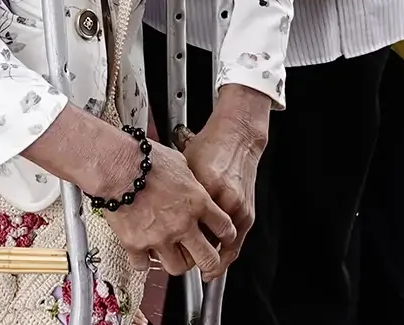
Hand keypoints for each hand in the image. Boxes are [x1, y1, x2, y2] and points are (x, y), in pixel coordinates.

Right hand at [105, 138, 234, 280]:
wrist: (116, 164)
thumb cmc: (144, 158)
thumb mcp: (180, 163)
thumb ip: (190, 182)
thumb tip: (192, 186)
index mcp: (197, 202)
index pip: (225, 228)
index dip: (226, 236)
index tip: (222, 238)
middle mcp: (182, 223)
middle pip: (208, 258)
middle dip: (209, 261)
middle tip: (204, 258)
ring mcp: (159, 237)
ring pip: (177, 267)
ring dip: (176, 261)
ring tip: (172, 253)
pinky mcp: (136, 244)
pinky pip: (143, 264)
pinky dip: (143, 260)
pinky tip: (143, 251)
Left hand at [178, 87, 269, 269]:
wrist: (236, 136)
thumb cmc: (209, 148)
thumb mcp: (182, 169)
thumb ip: (174, 195)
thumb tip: (156, 214)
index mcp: (201, 187)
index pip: (184, 226)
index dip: (171, 242)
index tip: (163, 250)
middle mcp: (221, 199)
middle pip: (202, 240)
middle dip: (190, 257)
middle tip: (179, 263)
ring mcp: (236, 207)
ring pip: (221, 246)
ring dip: (210, 259)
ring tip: (199, 267)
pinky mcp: (247, 211)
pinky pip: (236, 241)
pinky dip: (226, 253)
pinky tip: (217, 258)